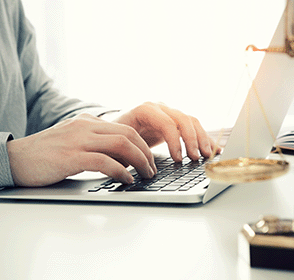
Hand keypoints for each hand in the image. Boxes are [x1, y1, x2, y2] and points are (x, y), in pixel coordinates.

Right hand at [7, 113, 155, 186]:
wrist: (13, 159)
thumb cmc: (46, 154)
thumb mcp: (74, 140)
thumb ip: (95, 143)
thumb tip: (122, 158)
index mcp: (88, 121)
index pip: (125, 129)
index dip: (142, 145)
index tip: (149, 159)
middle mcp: (85, 126)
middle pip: (128, 135)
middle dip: (146, 153)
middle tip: (152, 169)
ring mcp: (78, 140)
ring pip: (121, 145)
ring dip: (139, 162)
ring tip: (145, 174)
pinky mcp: (70, 157)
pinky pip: (104, 162)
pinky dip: (120, 171)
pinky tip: (126, 180)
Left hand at [113, 102, 220, 161]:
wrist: (113, 129)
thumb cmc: (114, 137)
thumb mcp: (117, 142)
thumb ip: (130, 151)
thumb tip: (143, 167)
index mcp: (145, 110)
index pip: (167, 123)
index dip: (176, 142)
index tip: (179, 160)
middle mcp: (160, 107)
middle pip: (184, 119)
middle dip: (193, 140)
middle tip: (196, 158)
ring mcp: (169, 112)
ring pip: (192, 121)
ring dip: (202, 139)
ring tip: (207, 155)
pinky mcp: (175, 121)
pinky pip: (193, 126)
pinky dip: (204, 138)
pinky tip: (212, 149)